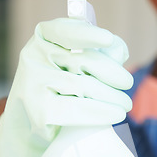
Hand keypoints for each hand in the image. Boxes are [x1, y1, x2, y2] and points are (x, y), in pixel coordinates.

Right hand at [0, 18, 132, 156]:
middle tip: (128, 83)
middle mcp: (33, 59)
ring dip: (112, 96)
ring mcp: (34, 86)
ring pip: (84, 86)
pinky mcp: (40, 112)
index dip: (87, 34)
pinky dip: (102, 112)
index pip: (64, 31)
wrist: (29, 126)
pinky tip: (116, 115)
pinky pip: (78, 109)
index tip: (109, 39)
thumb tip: (119, 49)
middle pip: (82, 61)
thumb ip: (95, 54)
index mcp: (42, 40)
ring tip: (125, 104)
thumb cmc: (58, 89)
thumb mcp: (71, 66)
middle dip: (112, 72)